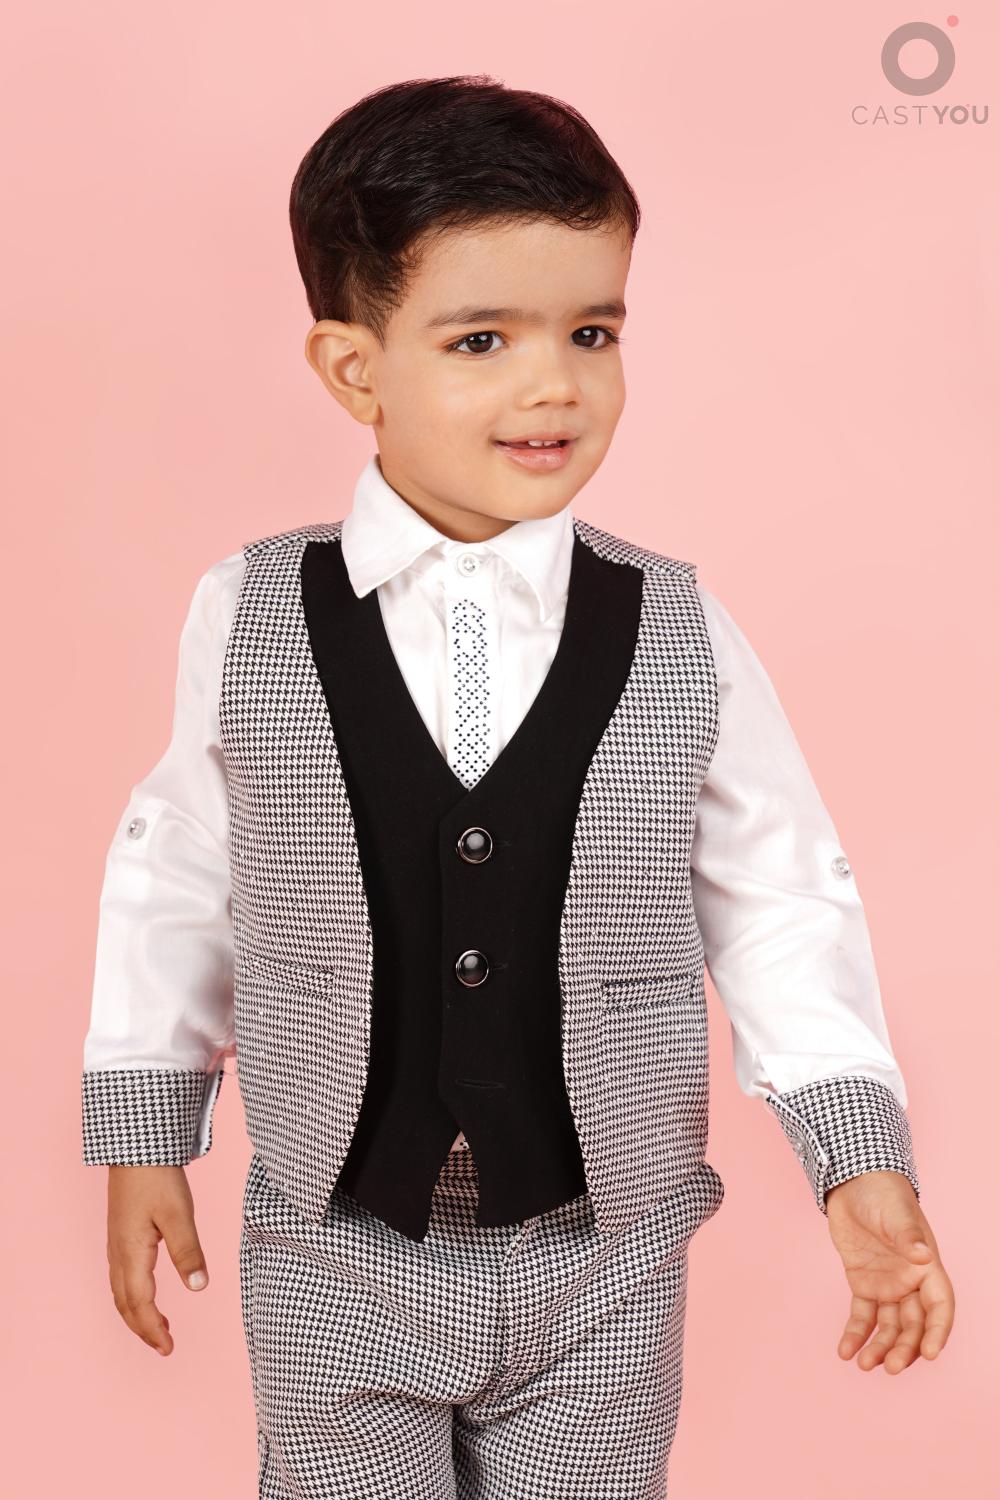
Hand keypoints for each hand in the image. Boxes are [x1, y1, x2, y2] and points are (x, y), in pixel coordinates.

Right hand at [106, 1164, 209, 1356]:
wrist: (135, 1147)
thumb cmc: (157, 1177)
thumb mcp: (179, 1214)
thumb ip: (188, 1251)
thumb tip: (200, 1286)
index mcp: (131, 1253)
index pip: (140, 1304)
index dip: (153, 1329)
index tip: (169, 1348)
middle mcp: (118, 1254)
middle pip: (125, 1305)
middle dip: (143, 1329)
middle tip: (165, 1346)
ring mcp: (116, 1244)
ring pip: (120, 1292)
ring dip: (137, 1314)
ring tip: (160, 1326)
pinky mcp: (120, 1235)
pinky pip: (121, 1278)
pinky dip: (133, 1296)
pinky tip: (148, 1293)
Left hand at [824, 1170, 953, 1372]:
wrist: (853, 1183)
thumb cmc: (883, 1194)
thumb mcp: (896, 1213)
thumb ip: (908, 1236)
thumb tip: (923, 1256)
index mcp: (927, 1268)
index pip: (940, 1307)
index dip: (938, 1331)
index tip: (930, 1354)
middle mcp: (910, 1282)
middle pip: (914, 1324)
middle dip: (905, 1348)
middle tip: (890, 1368)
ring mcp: (887, 1285)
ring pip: (888, 1326)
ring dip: (880, 1348)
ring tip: (864, 1364)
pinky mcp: (864, 1284)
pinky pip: (863, 1315)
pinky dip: (856, 1334)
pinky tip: (845, 1351)